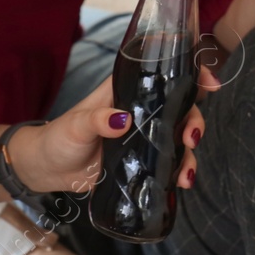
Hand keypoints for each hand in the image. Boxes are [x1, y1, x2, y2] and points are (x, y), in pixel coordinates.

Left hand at [14, 77, 204, 195]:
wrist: (46, 169)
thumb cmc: (58, 138)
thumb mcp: (75, 126)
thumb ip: (96, 121)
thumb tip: (121, 120)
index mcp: (124, 91)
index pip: (161, 72)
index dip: (189, 72)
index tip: (209, 82)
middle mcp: (139, 111)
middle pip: (180, 106)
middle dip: (195, 119)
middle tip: (192, 136)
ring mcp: (143, 137)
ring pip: (179, 136)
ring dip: (191, 151)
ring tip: (187, 170)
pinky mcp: (142, 162)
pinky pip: (169, 163)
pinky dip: (181, 170)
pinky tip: (182, 182)